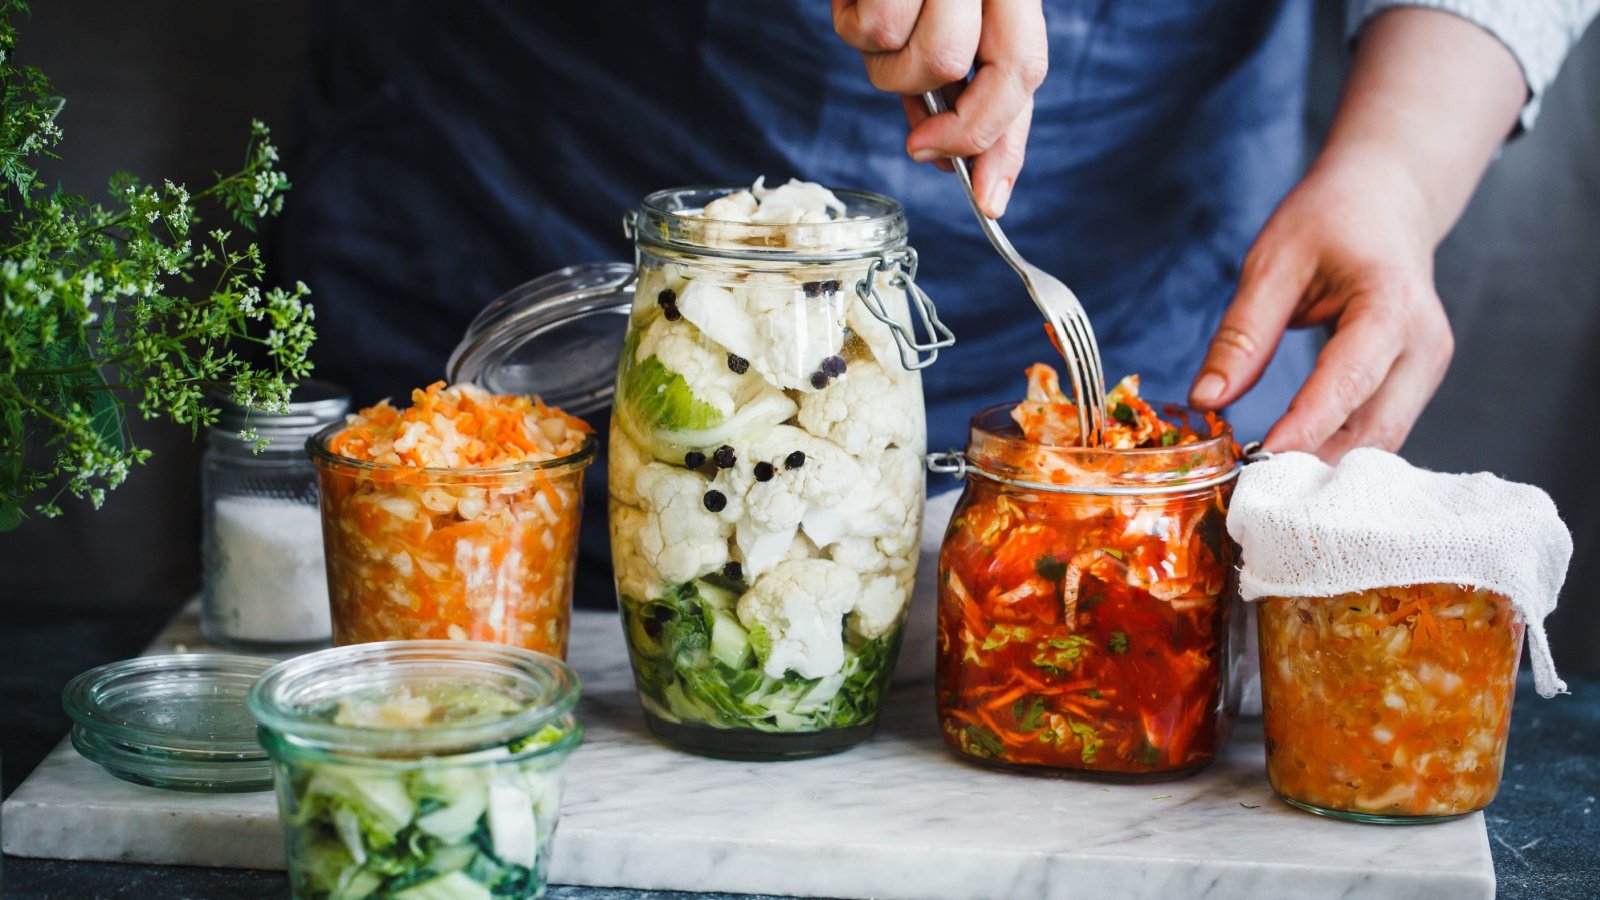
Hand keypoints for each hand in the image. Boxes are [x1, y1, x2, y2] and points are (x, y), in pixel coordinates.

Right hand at [831, 0, 1047, 217]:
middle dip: (961, 129)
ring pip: (933, 60)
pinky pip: (877, 29)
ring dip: (889, 66)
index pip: (1027, 72)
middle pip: (1004, 75)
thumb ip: (948, 81)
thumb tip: (949, 159)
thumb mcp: (928, 17)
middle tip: (921, 148)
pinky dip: (852, 22)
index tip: (991, 200)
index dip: (1010, 144)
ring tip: (871, 18)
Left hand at [1188, 144, 1454, 460]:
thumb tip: (1205, 400)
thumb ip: (1242, 333)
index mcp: (1390, 305)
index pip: (1349, 380)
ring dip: (1325, 468)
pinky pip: (1378, 432)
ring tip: (1265, 487)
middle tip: (1252, 491)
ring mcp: (1427, 369)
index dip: (1306, 426)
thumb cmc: (1330, 219)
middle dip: (1315, 463)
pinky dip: (1337, 452)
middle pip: (1375, 428)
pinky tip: (1291, 468)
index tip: (1260, 462)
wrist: (1390, 198)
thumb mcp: (1273, 260)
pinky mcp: (1415, 384)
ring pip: (1380, 441)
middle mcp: (1424, 345)